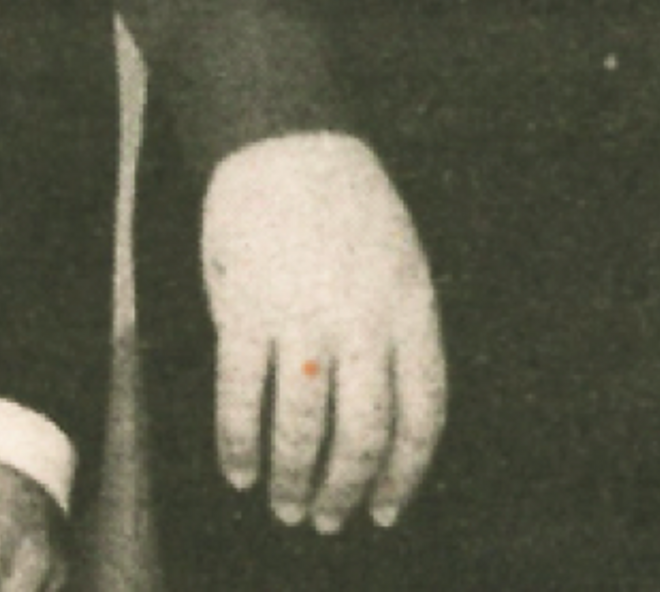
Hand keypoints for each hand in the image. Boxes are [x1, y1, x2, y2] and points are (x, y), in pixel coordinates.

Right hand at [202, 131, 445, 533]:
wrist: (282, 138)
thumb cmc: (345, 200)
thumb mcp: (402, 263)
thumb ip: (397, 335)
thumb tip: (384, 414)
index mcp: (412, 312)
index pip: (421, 418)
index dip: (403, 475)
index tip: (385, 509)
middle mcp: (363, 324)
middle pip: (363, 434)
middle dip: (345, 491)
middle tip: (329, 522)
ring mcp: (302, 318)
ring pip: (303, 427)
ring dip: (294, 479)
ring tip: (285, 507)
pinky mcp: (244, 310)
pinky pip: (243, 396)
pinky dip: (239, 443)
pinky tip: (238, 471)